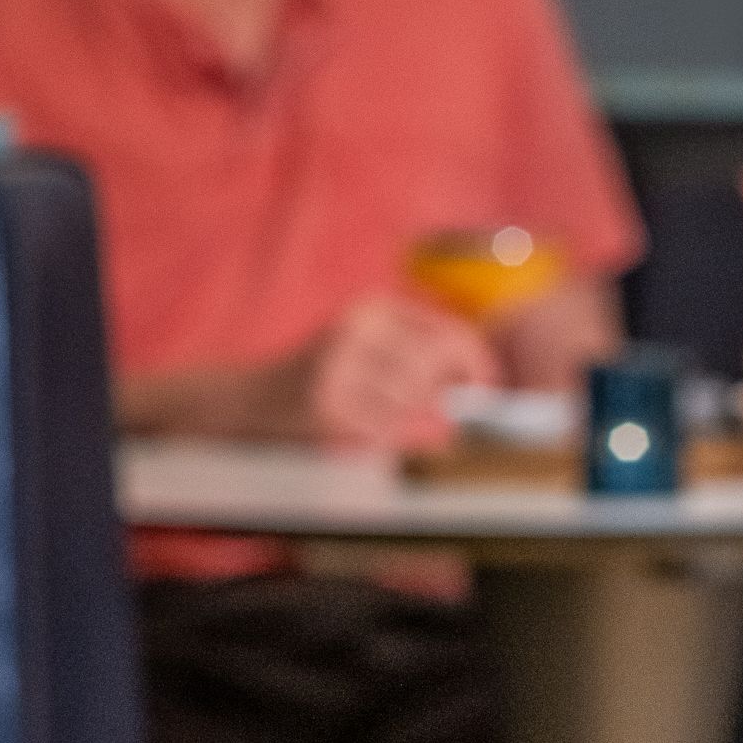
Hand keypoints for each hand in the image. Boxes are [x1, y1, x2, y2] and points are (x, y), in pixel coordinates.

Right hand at [297, 294, 496, 452]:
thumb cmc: (330, 376)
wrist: (257, 398)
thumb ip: (421, 354)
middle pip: (433, 365)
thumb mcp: (372, 348)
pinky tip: (364, 426)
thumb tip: (476, 378)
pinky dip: (385, 433)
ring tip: (382, 412)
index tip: (485, 386)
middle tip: (441, 408)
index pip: (448, 332)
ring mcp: (339, 365)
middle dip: (443, 392)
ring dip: (409, 415)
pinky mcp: (327, 403)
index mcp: (373, 309)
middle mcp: (356, 329)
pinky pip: (386, 427)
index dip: (477, 362)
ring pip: (412, 398)